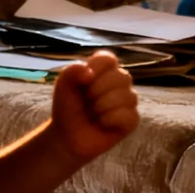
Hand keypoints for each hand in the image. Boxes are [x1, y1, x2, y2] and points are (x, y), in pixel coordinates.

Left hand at [50, 50, 139, 165]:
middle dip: (98, 90)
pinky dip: (111, 120)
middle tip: (87, 101)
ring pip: (128, 96)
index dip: (95, 69)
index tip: (83, 81)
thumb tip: (88, 73)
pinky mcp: (131, 120)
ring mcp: (127, 101)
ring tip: (93, 113)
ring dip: (103, 106)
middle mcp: (119, 82)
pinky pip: (130, 115)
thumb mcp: (63, 86)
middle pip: (121, 76)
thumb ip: (71, 72)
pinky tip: (103, 123)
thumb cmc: (68, 108)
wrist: (66, 136)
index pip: (108, 59)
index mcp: (104, 70)